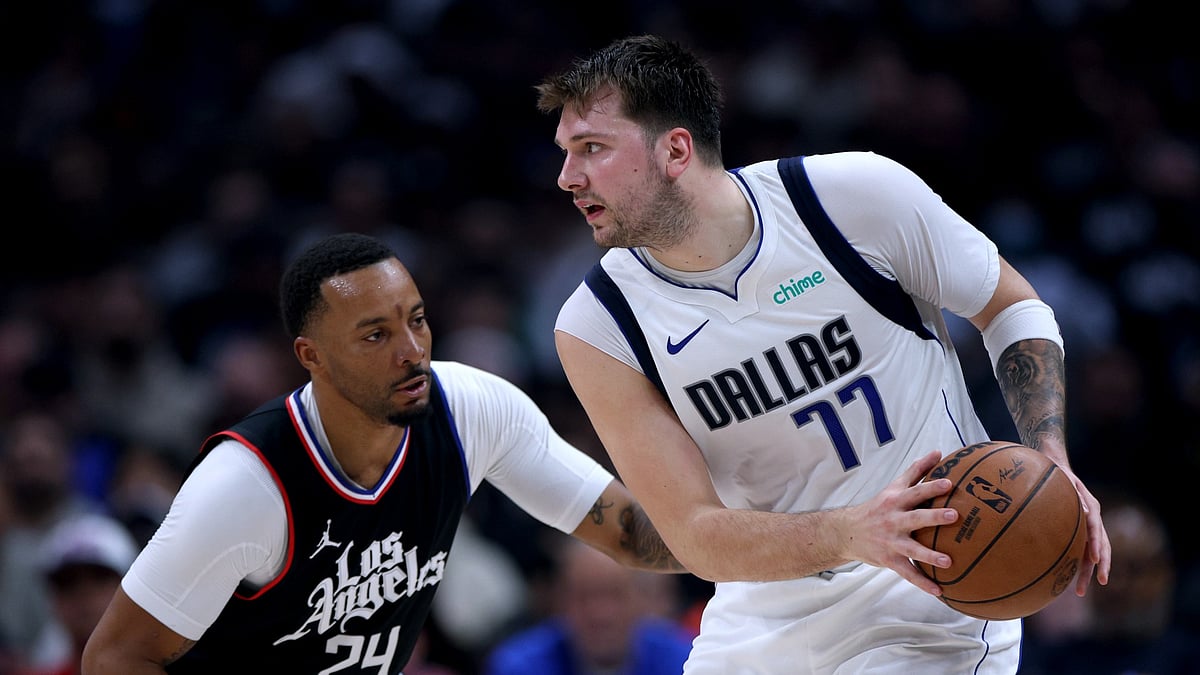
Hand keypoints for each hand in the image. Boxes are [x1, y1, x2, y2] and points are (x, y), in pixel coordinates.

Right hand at [843, 450, 956, 595]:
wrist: (847, 532)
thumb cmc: (878, 508)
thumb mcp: (893, 487)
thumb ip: (916, 471)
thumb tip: (938, 452)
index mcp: (895, 501)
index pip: (915, 491)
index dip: (932, 487)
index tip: (949, 484)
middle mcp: (893, 520)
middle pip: (915, 518)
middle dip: (934, 517)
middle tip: (954, 516)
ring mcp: (891, 542)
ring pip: (912, 550)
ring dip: (929, 556)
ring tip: (948, 562)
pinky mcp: (889, 560)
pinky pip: (907, 573)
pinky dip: (923, 583)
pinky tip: (940, 590)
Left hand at [1060, 467, 1111, 594]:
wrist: (1056, 466)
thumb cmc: (1057, 472)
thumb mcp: (1063, 478)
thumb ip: (1073, 492)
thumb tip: (1085, 512)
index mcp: (1092, 506)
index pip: (1097, 528)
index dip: (1096, 545)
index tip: (1096, 560)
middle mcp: (1093, 518)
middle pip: (1102, 545)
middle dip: (1101, 565)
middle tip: (1100, 582)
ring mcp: (1088, 526)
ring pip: (1094, 552)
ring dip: (1090, 571)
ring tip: (1080, 592)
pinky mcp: (1080, 531)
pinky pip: (1082, 550)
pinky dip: (1080, 565)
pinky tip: (1071, 579)